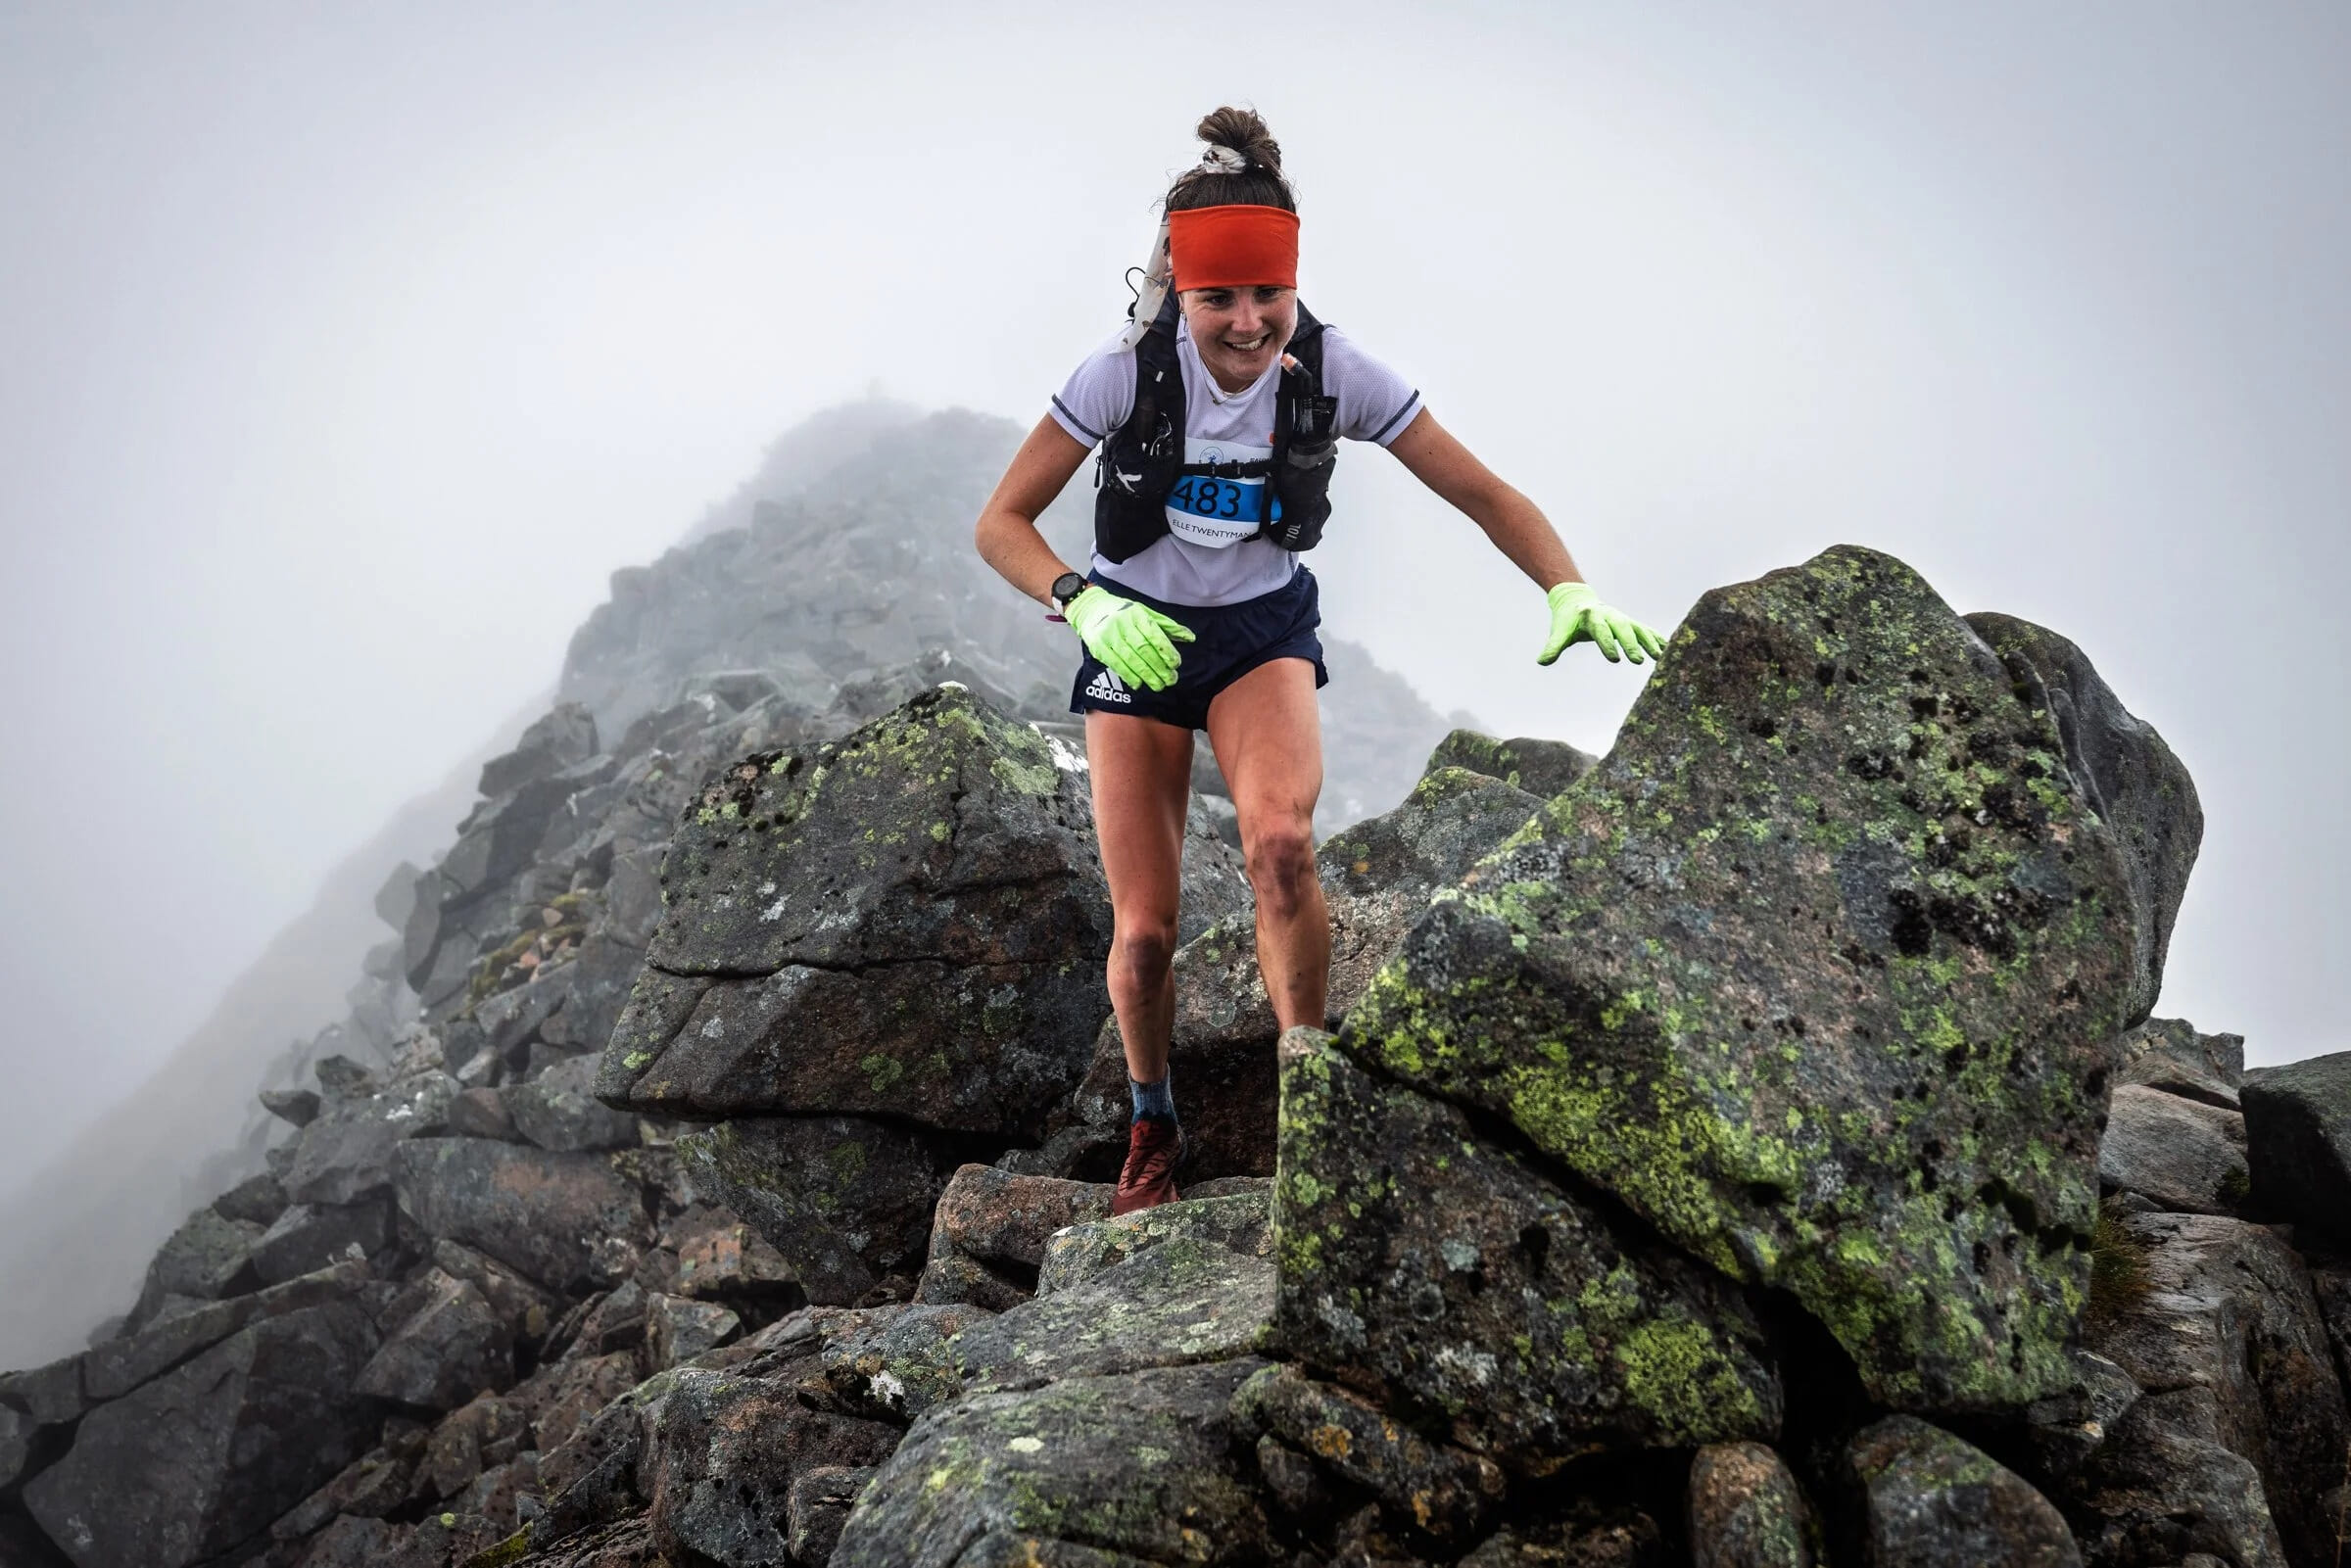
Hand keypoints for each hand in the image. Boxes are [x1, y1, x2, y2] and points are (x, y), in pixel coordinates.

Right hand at [1066, 586, 1196, 690]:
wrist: (1091, 608)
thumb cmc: (1123, 612)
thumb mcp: (1146, 613)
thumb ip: (1168, 626)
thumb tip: (1190, 637)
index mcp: (1136, 614)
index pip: (1153, 634)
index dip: (1165, 650)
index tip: (1175, 663)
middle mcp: (1122, 624)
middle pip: (1143, 649)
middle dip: (1158, 666)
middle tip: (1170, 679)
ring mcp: (1108, 636)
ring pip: (1130, 659)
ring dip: (1146, 675)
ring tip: (1158, 685)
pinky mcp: (1098, 647)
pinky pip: (1115, 664)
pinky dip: (1128, 675)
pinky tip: (1138, 684)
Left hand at [1539, 582, 1665, 665]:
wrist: (1577, 600)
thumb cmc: (1568, 620)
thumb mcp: (1560, 631)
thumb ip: (1554, 646)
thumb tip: (1542, 661)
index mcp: (1591, 617)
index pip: (1600, 631)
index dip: (1607, 644)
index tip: (1614, 659)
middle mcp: (1609, 615)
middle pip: (1622, 629)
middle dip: (1630, 644)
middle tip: (1637, 661)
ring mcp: (1621, 618)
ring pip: (1637, 629)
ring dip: (1648, 642)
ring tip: (1658, 657)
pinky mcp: (1629, 622)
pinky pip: (1644, 630)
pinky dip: (1655, 638)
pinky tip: (1667, 649)